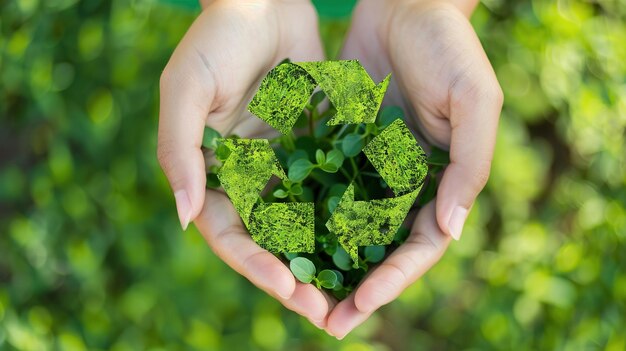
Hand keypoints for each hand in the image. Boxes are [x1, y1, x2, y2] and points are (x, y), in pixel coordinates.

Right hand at [157, 0, 331, 326]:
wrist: (264, 1)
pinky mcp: (316, 148)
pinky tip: (373, 241)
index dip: (256, 264)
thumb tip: (184, 218)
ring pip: (306, 225)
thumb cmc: (216, 40)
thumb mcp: (186, 89)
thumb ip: (180, 152)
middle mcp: (248, 178)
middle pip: (271, 242)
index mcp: (212, 174)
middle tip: (326, 314)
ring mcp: (283, 165)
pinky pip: (333, 189)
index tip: (287, 288)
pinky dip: (348, 217)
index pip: (231, 234)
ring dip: (326, 260)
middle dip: (295, 279)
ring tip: (355, 292)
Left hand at [326, 0, 502, 337]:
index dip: (395, 278)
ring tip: (296, 293)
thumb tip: (451, 230)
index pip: (420, 245)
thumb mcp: (474, 100)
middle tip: (327, 322)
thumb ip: (468, 166)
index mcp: (440, 181)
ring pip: (345, 227)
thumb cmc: (450, 47)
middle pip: (379, 248)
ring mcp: (369, 167)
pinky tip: (278, 240)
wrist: (406, 3)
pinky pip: (320, 188)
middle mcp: (402, 182)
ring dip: (325, 263)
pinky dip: (304, 216)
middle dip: (355, 287)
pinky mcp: (339, 146)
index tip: (364, 303)